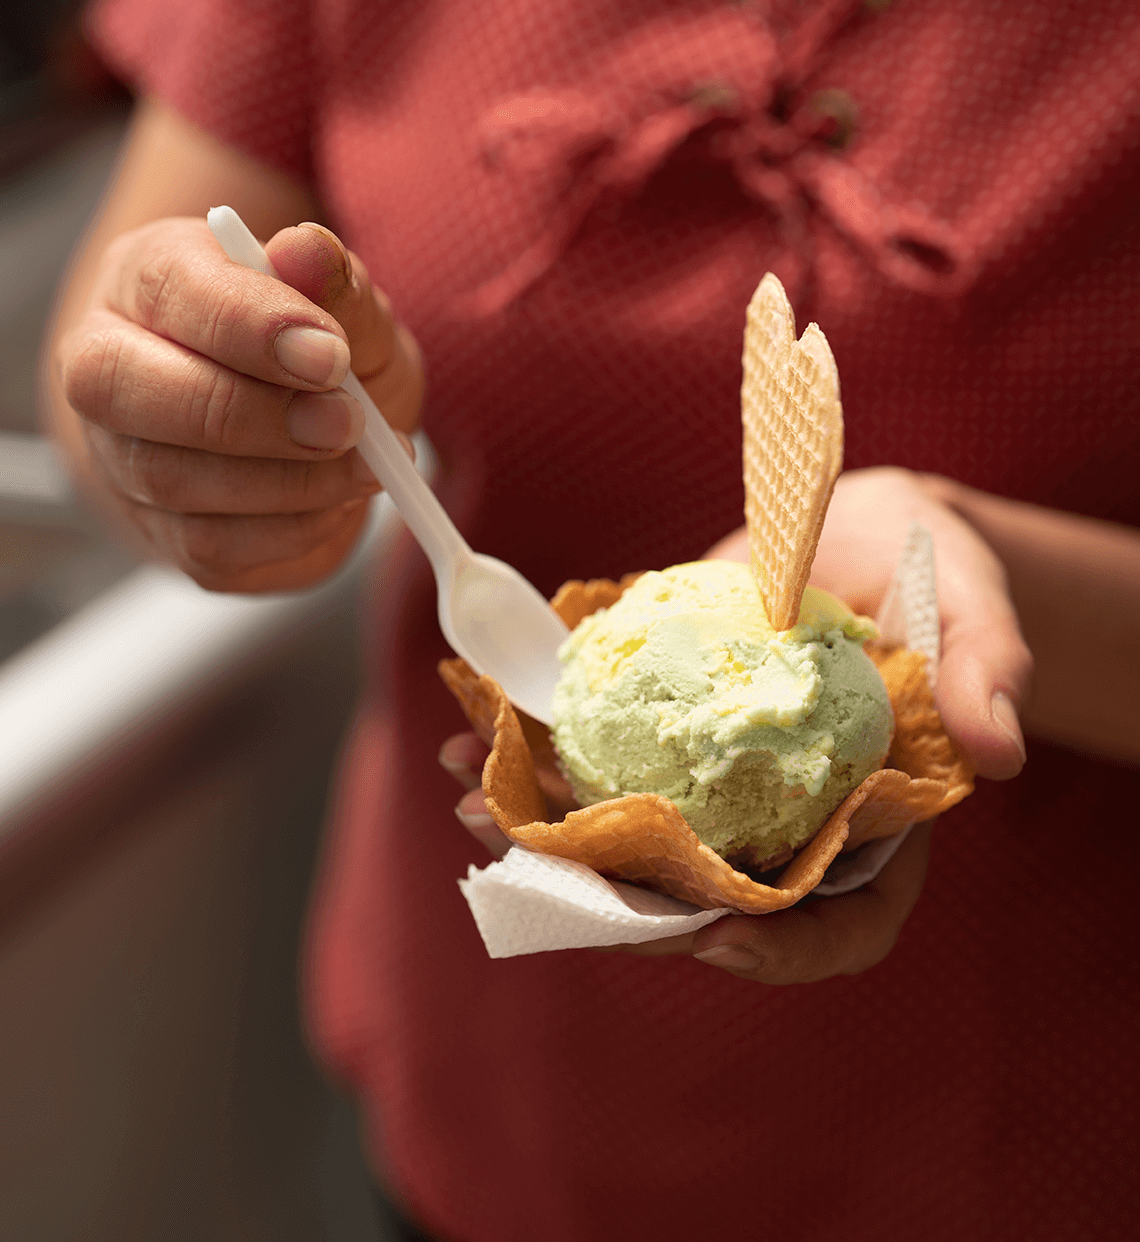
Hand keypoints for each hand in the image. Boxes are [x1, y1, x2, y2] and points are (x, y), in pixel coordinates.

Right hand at [57, 216, 423, 591]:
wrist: (308, 421)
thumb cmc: (320, 348)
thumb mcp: (350, 308)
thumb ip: (336, 284)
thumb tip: (307, 249)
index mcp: (148, 276)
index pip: (171, 291)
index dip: (251, 327)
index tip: (332, 356)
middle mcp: (107, 362)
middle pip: (123, 389)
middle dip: (252, 414)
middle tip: (348, 422)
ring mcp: (119, 456)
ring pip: (169, 480)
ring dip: (288, 482)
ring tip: (367, 464)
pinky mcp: (158, 534)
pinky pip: (210, 549)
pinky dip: (291, 531)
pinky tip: (336, 501)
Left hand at [441, 464, 1028, 982]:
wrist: (854, 521)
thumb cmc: (933, 572)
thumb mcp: (974, 607)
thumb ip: (986, 670)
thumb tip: (999, 753)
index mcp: (874, 824)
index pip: (842, 924)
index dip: (784, 951)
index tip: (718, 940)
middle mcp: (787, 819)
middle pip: (709, 898)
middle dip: (619, 905)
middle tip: (545, 884)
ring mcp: (716, 780)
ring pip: (633, 838)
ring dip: (549, 833)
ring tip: (474, 804)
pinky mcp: (661, 729)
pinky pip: (597, 759)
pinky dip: (538, 755)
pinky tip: (477, 737)